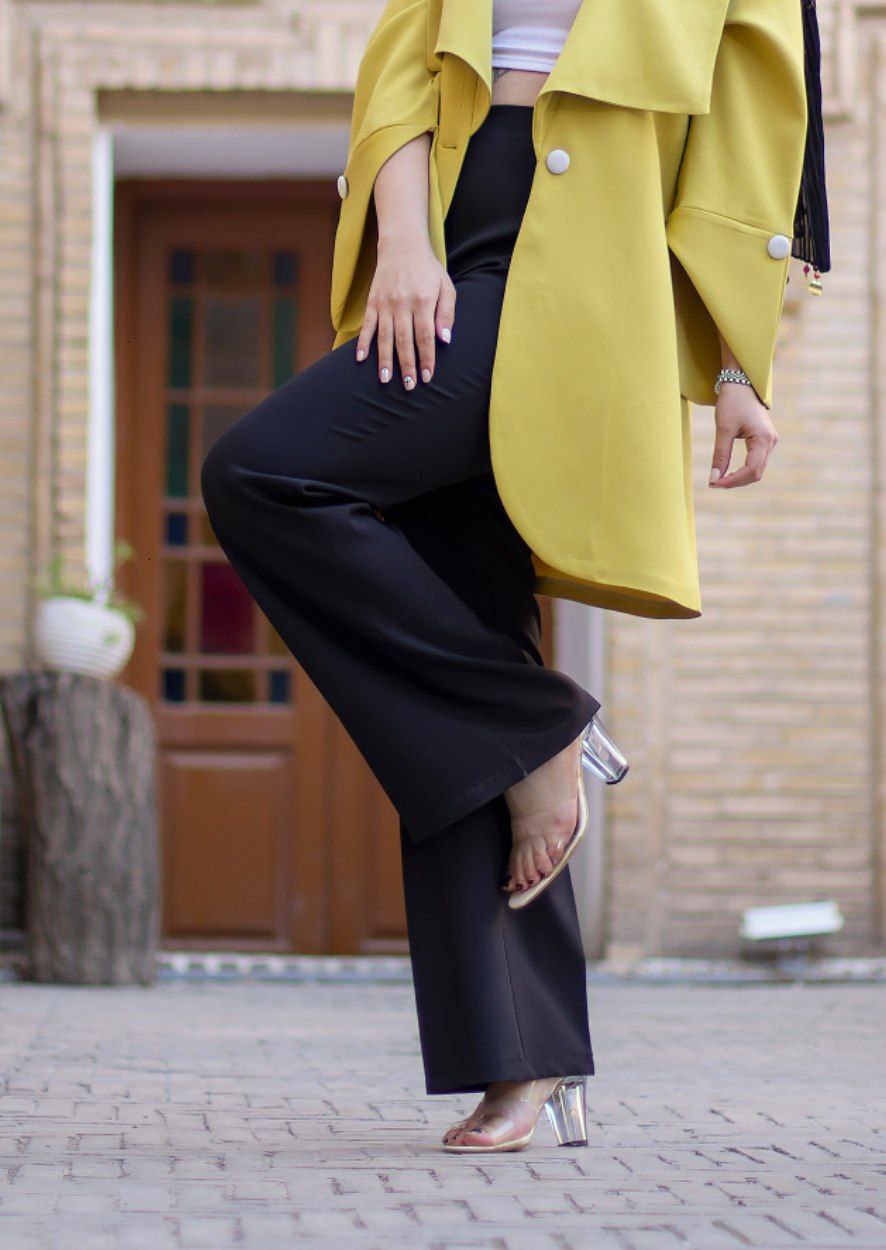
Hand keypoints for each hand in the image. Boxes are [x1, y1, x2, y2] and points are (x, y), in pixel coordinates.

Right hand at [355, 236, 455, 388]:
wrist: (402, 246)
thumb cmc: (428, 270)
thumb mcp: (446, 287)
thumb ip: (446, 314)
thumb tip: (445, 340)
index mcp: (423, 301)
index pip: (425, 337)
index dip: (426, 358)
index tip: (427, 376)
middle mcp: (403, 304)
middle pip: (404, 341)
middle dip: (407, 365)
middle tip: (408, 386)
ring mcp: (385, 303)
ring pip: (384, 337)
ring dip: (384, 360)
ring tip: (385, 380)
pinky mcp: (372, 302)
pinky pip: (367, 325)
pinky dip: (363, 342)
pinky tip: (360, 358)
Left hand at [709, 383, 777, 487]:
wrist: (741, 385)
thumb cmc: (732, 402)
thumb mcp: (723, 429)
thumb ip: (720, 455)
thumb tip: (714, 479)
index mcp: (763, 438)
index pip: (751, 470)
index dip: (732, 481)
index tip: (714, 484)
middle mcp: (771, 442)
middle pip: (755, 474)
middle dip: (735, 482)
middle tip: (713, 484)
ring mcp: (770, 442)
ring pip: (757, 471)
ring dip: (738, 479)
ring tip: (718, 480)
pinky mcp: (765, 442)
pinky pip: (755, 463)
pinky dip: (742, 471)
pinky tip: (727, 473)